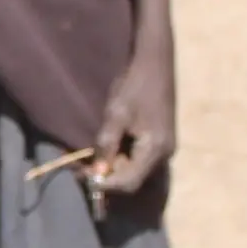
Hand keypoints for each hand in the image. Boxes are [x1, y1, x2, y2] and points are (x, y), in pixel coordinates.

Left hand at [87, 32, 175, 209]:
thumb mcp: (116, 114)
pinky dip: (121, 157)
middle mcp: (165, 154)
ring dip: (113, 167)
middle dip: (107, 176)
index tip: (83, 178)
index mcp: (157, 149)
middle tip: (81, 167)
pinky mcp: (160, 141)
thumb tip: (96, 171)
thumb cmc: (136, 85)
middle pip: (133, 178)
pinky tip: (106, 148)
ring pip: (135, 169)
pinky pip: (139, 158)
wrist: (156, 62)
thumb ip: (107, 144)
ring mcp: (165, 148)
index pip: (130, 182)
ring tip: (90, 158)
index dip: (105, 185)